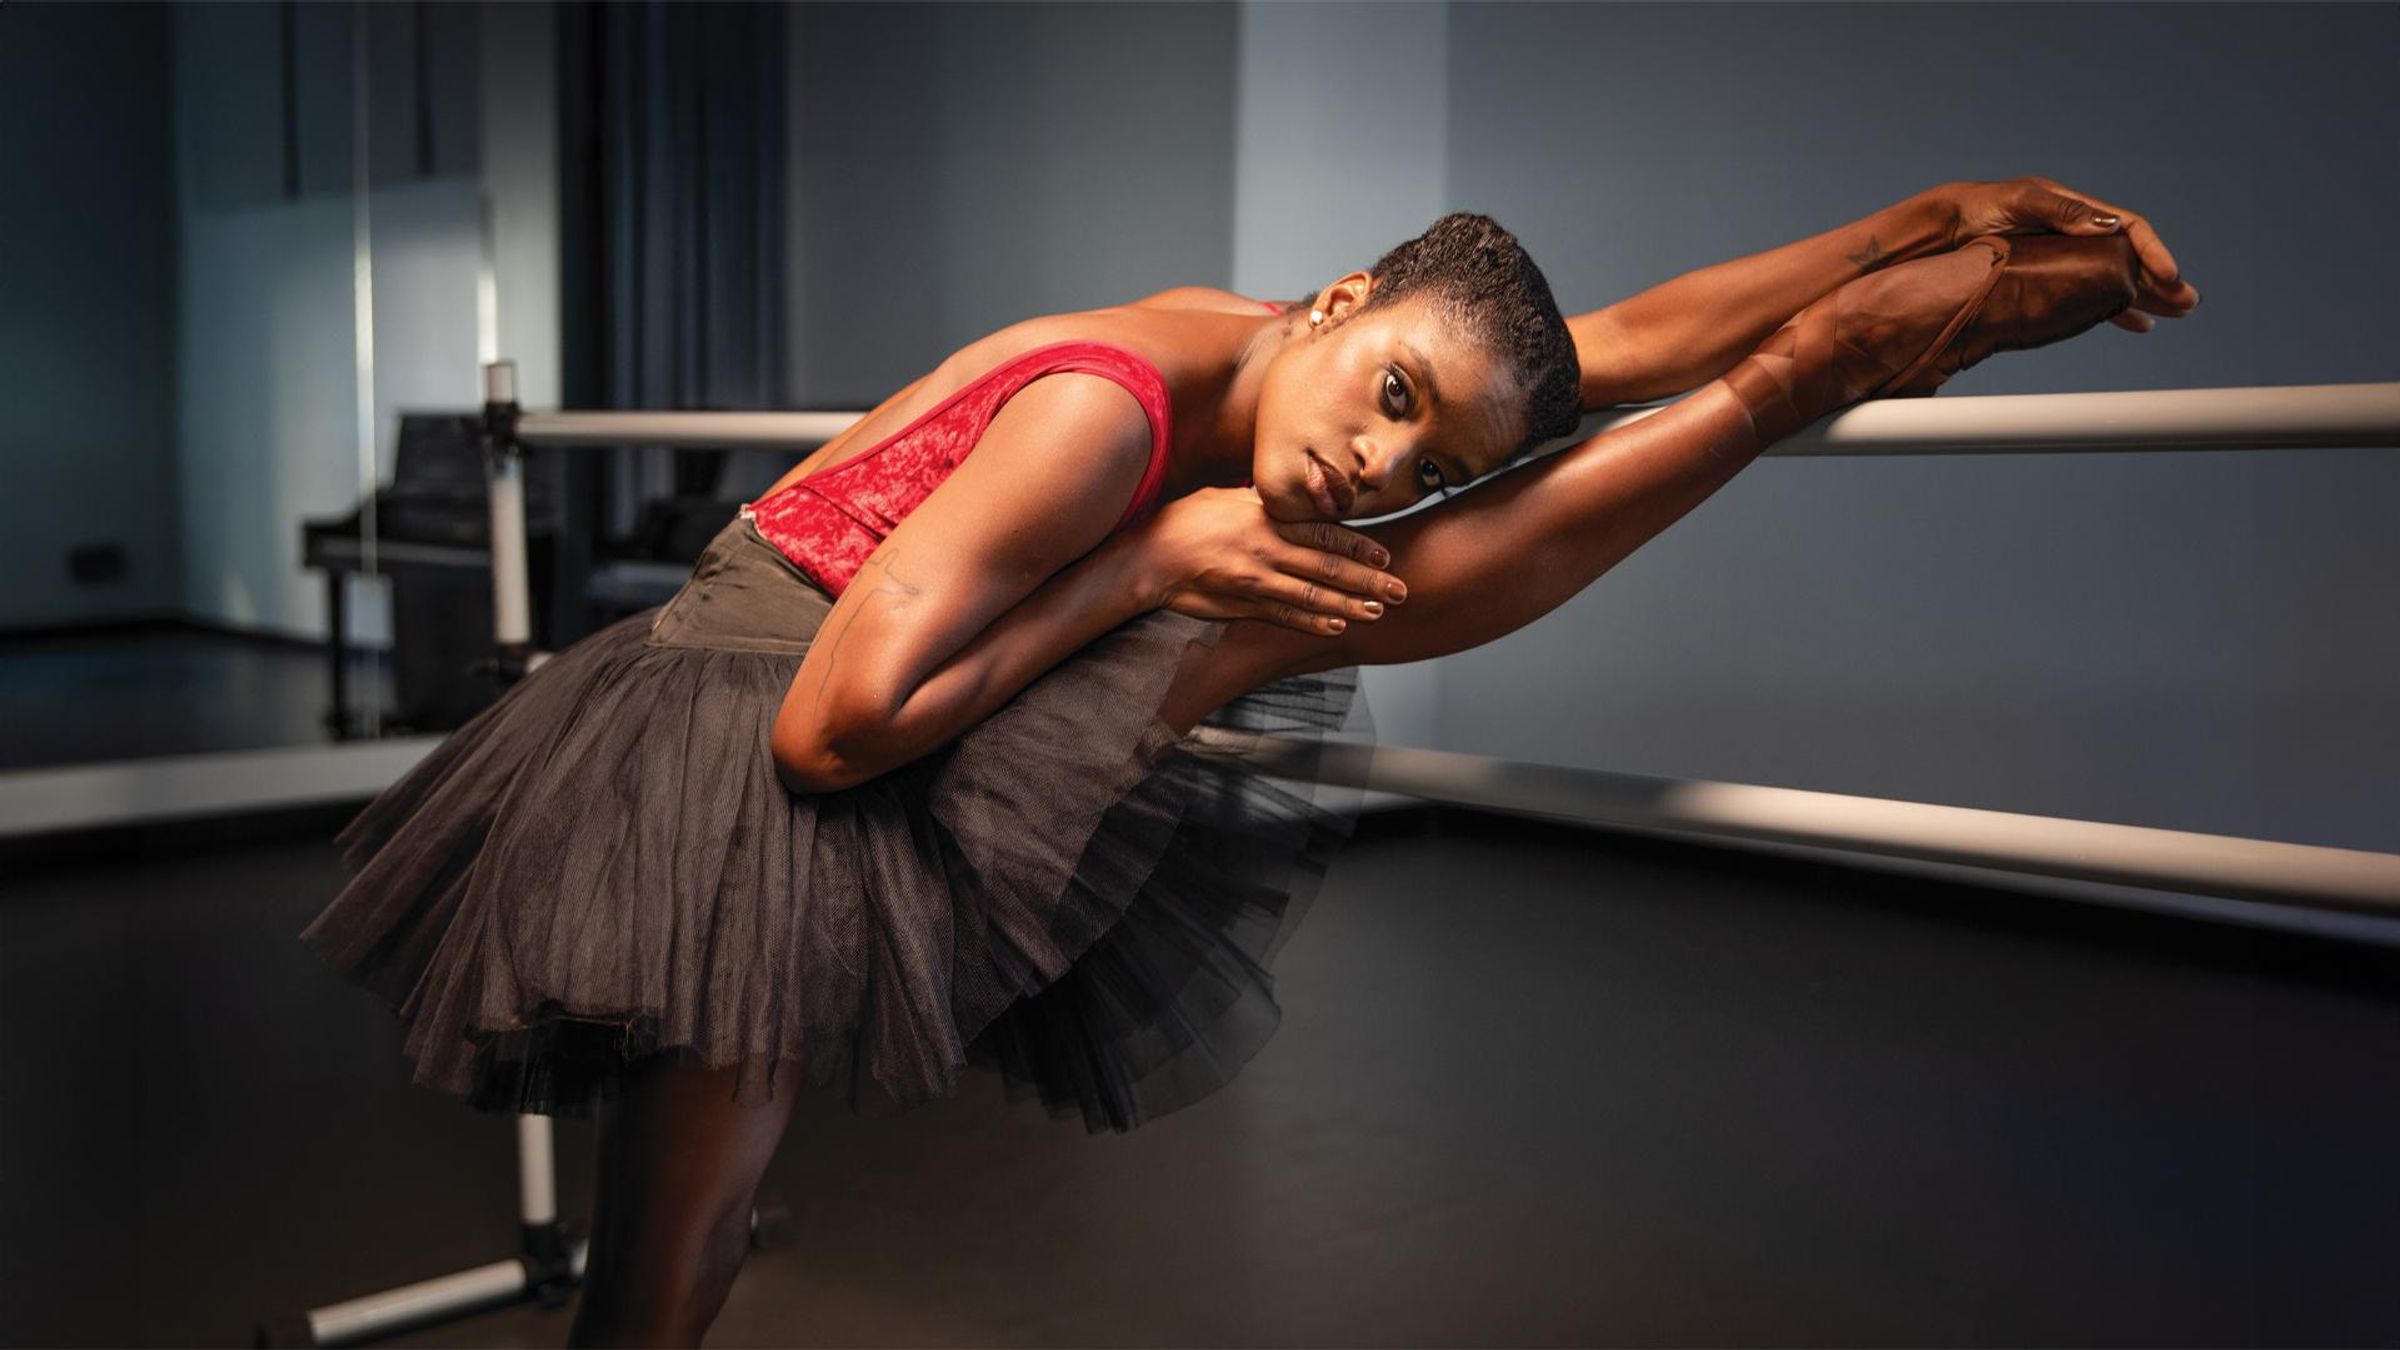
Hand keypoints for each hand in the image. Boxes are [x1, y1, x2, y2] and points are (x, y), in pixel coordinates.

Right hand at [1117, 486, 1405, 635]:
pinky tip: (1335, 626)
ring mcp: (1255, 579)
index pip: (1324, 534)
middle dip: (1368, 580)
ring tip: (1376, 612)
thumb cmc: (1186, 522)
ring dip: (1348, 604)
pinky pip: (1283, 615)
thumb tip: (1295, 503)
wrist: (1148, 557)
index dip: (1359, 546)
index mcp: (1266, 519)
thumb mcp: (1228, 499)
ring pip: (1311, 595)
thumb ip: (1265, 505)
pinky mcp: (1241, 604)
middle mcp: (1266, 549)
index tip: (1386, 555)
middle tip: (1400, 590)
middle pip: (1327, 567)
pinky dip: (1311, 622)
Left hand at [1932, 175, 2198, 332]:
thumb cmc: (1980, 208)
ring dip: (2145, 298)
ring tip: (2173, 315)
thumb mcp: (2022, 203)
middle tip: (2189, 302)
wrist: (1944, 229)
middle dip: (2160, 280)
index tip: (2170, 274)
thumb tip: (2108, 226)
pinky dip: (2114, 310)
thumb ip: (2062, 213)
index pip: (2128, 229)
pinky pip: (2092, 294)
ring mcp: (2065, 257)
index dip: (2151, 251)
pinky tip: (2136, 323)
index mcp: (2076, 211)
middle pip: (2129, 257)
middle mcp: (2077, 233)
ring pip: (2116, 279)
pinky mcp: (2050, 278)